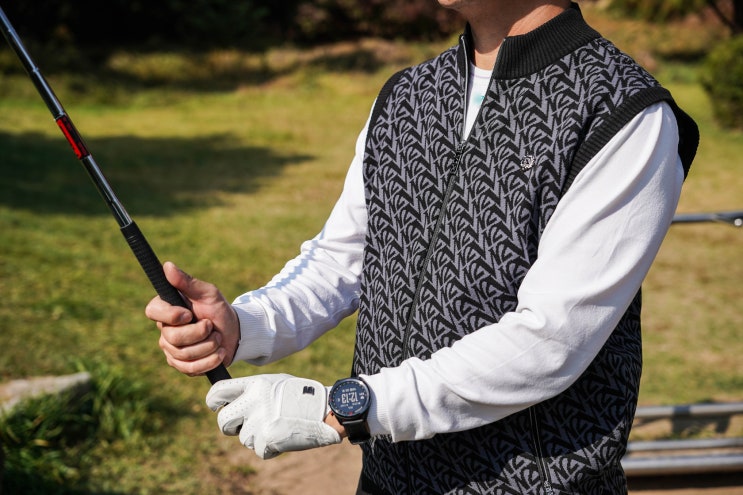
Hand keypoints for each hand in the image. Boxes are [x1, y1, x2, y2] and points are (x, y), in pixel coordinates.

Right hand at [144, 261, 238, 375]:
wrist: (234, 333)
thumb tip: (167, 266)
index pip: (152, 311)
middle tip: (211, 326)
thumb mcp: (208, 293)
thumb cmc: (218, 310)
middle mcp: (165, 330)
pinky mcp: (181, 365)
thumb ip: (187, 282)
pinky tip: (219, 353)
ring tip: (218, 338)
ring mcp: (171, 350)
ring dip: (208, 346)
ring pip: (184, 354)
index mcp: (167, 308)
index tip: (188, 314)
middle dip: (199, 333)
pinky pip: (191, 368)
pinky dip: (210, 361)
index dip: (170, 315)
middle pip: (173, 337)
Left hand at [206, 374, 341, 458]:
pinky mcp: (267, 439)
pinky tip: (285, 435)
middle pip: (223, 422)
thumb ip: (253, 391)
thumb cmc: (301, 395)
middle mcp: (254, 401)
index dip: (213, 402)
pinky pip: (259, 450)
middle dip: (231, 427)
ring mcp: (260, 420)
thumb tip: (230, 401)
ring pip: (244, 439)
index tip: (216, 407)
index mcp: (255, 383)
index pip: (218, 391)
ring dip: (258, 437)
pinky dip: (271, 448)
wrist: (327, 409)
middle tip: (246, 426)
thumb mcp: (275, 382)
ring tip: (278, 426)